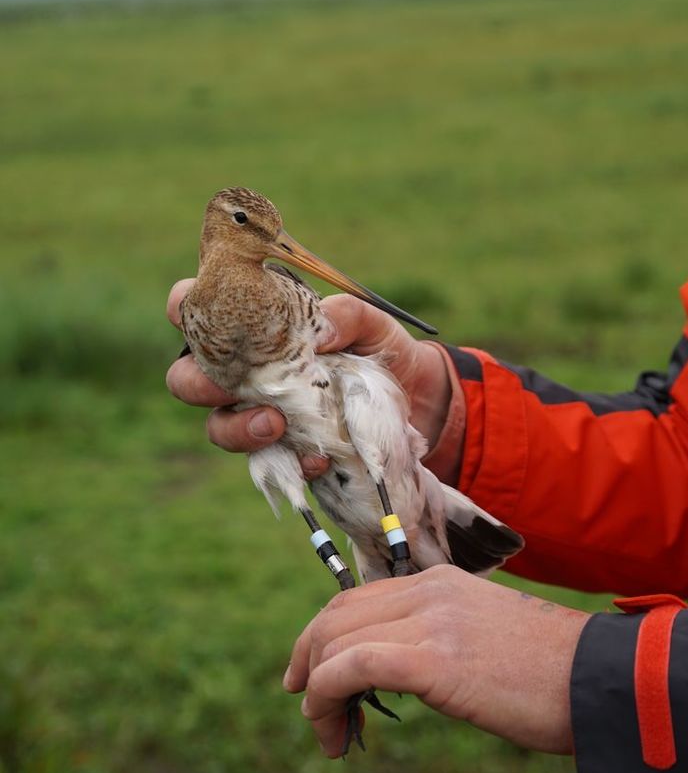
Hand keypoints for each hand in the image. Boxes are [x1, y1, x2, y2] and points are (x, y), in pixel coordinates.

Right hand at [166, 280, 453, 477]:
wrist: (417, 402)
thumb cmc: (380, 347)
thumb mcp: (372, 321)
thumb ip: (345, 313)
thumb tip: (318, 331)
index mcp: (250, 325)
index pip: (192, 309)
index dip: (186, 308)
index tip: (213, 316)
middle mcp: (242, 371)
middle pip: (185, 378)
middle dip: (198, 384)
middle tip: (231, 386)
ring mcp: (256, 414)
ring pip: (216, 427)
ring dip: (237, 428)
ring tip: (276, 424)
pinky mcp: (282, 452)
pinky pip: (265, 463)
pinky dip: (289, 461)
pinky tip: (318, 456)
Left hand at [283, 565, 589, 757]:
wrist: (602, 682)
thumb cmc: (552, 675)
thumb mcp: (485, 639)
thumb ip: (440, 639)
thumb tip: (398, 670)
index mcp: (441, 582)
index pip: (356, 598)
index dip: (321, 637)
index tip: (309, 677)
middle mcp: (430, 590)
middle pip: (336, 616)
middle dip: (309, 662)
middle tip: (310, 710)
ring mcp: (431, 620)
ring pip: (336, 641)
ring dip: (316, 692)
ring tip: (328, 734)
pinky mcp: (434, 658)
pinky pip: (353, 667)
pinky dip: (327, 697)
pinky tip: (333, 730)